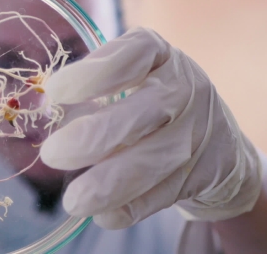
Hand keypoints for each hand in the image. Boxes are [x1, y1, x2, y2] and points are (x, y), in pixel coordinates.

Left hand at [40, 27, 262, 228]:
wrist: (220, 145)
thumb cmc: (156, 103)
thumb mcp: (137, 80)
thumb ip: (98, 90)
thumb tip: (46, 113)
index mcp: (161, 57)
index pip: (135, 53)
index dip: (94, 71)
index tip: (54, 91)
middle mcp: (185, 89)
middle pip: (141, 112)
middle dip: (93, 137)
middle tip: (52, 154)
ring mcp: (198, 132)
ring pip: (152, 161)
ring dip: (109, 184)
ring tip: (74, 201)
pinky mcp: (204, 173)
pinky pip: (162, 194)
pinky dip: (130, 207)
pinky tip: (103, 215)